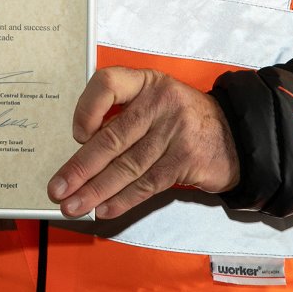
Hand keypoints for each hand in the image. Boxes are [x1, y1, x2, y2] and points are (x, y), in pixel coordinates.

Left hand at [48, 66, 238, 218]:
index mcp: (146, 82)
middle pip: (112, 137)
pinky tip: (104, 209)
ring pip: (127, 166)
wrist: (235, 135)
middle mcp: (160, 103)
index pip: (108, 84)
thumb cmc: (181, 118)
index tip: (76, 134)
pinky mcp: (185, 160)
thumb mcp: (155, 100)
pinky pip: (147, 184)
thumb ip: (123, 115)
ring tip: (73, 206)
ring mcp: (175, 132)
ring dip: (96, 191)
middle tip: (57, 188)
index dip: (86, 109)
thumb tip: (80, 153)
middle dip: (80, 168)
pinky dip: (123, 200)